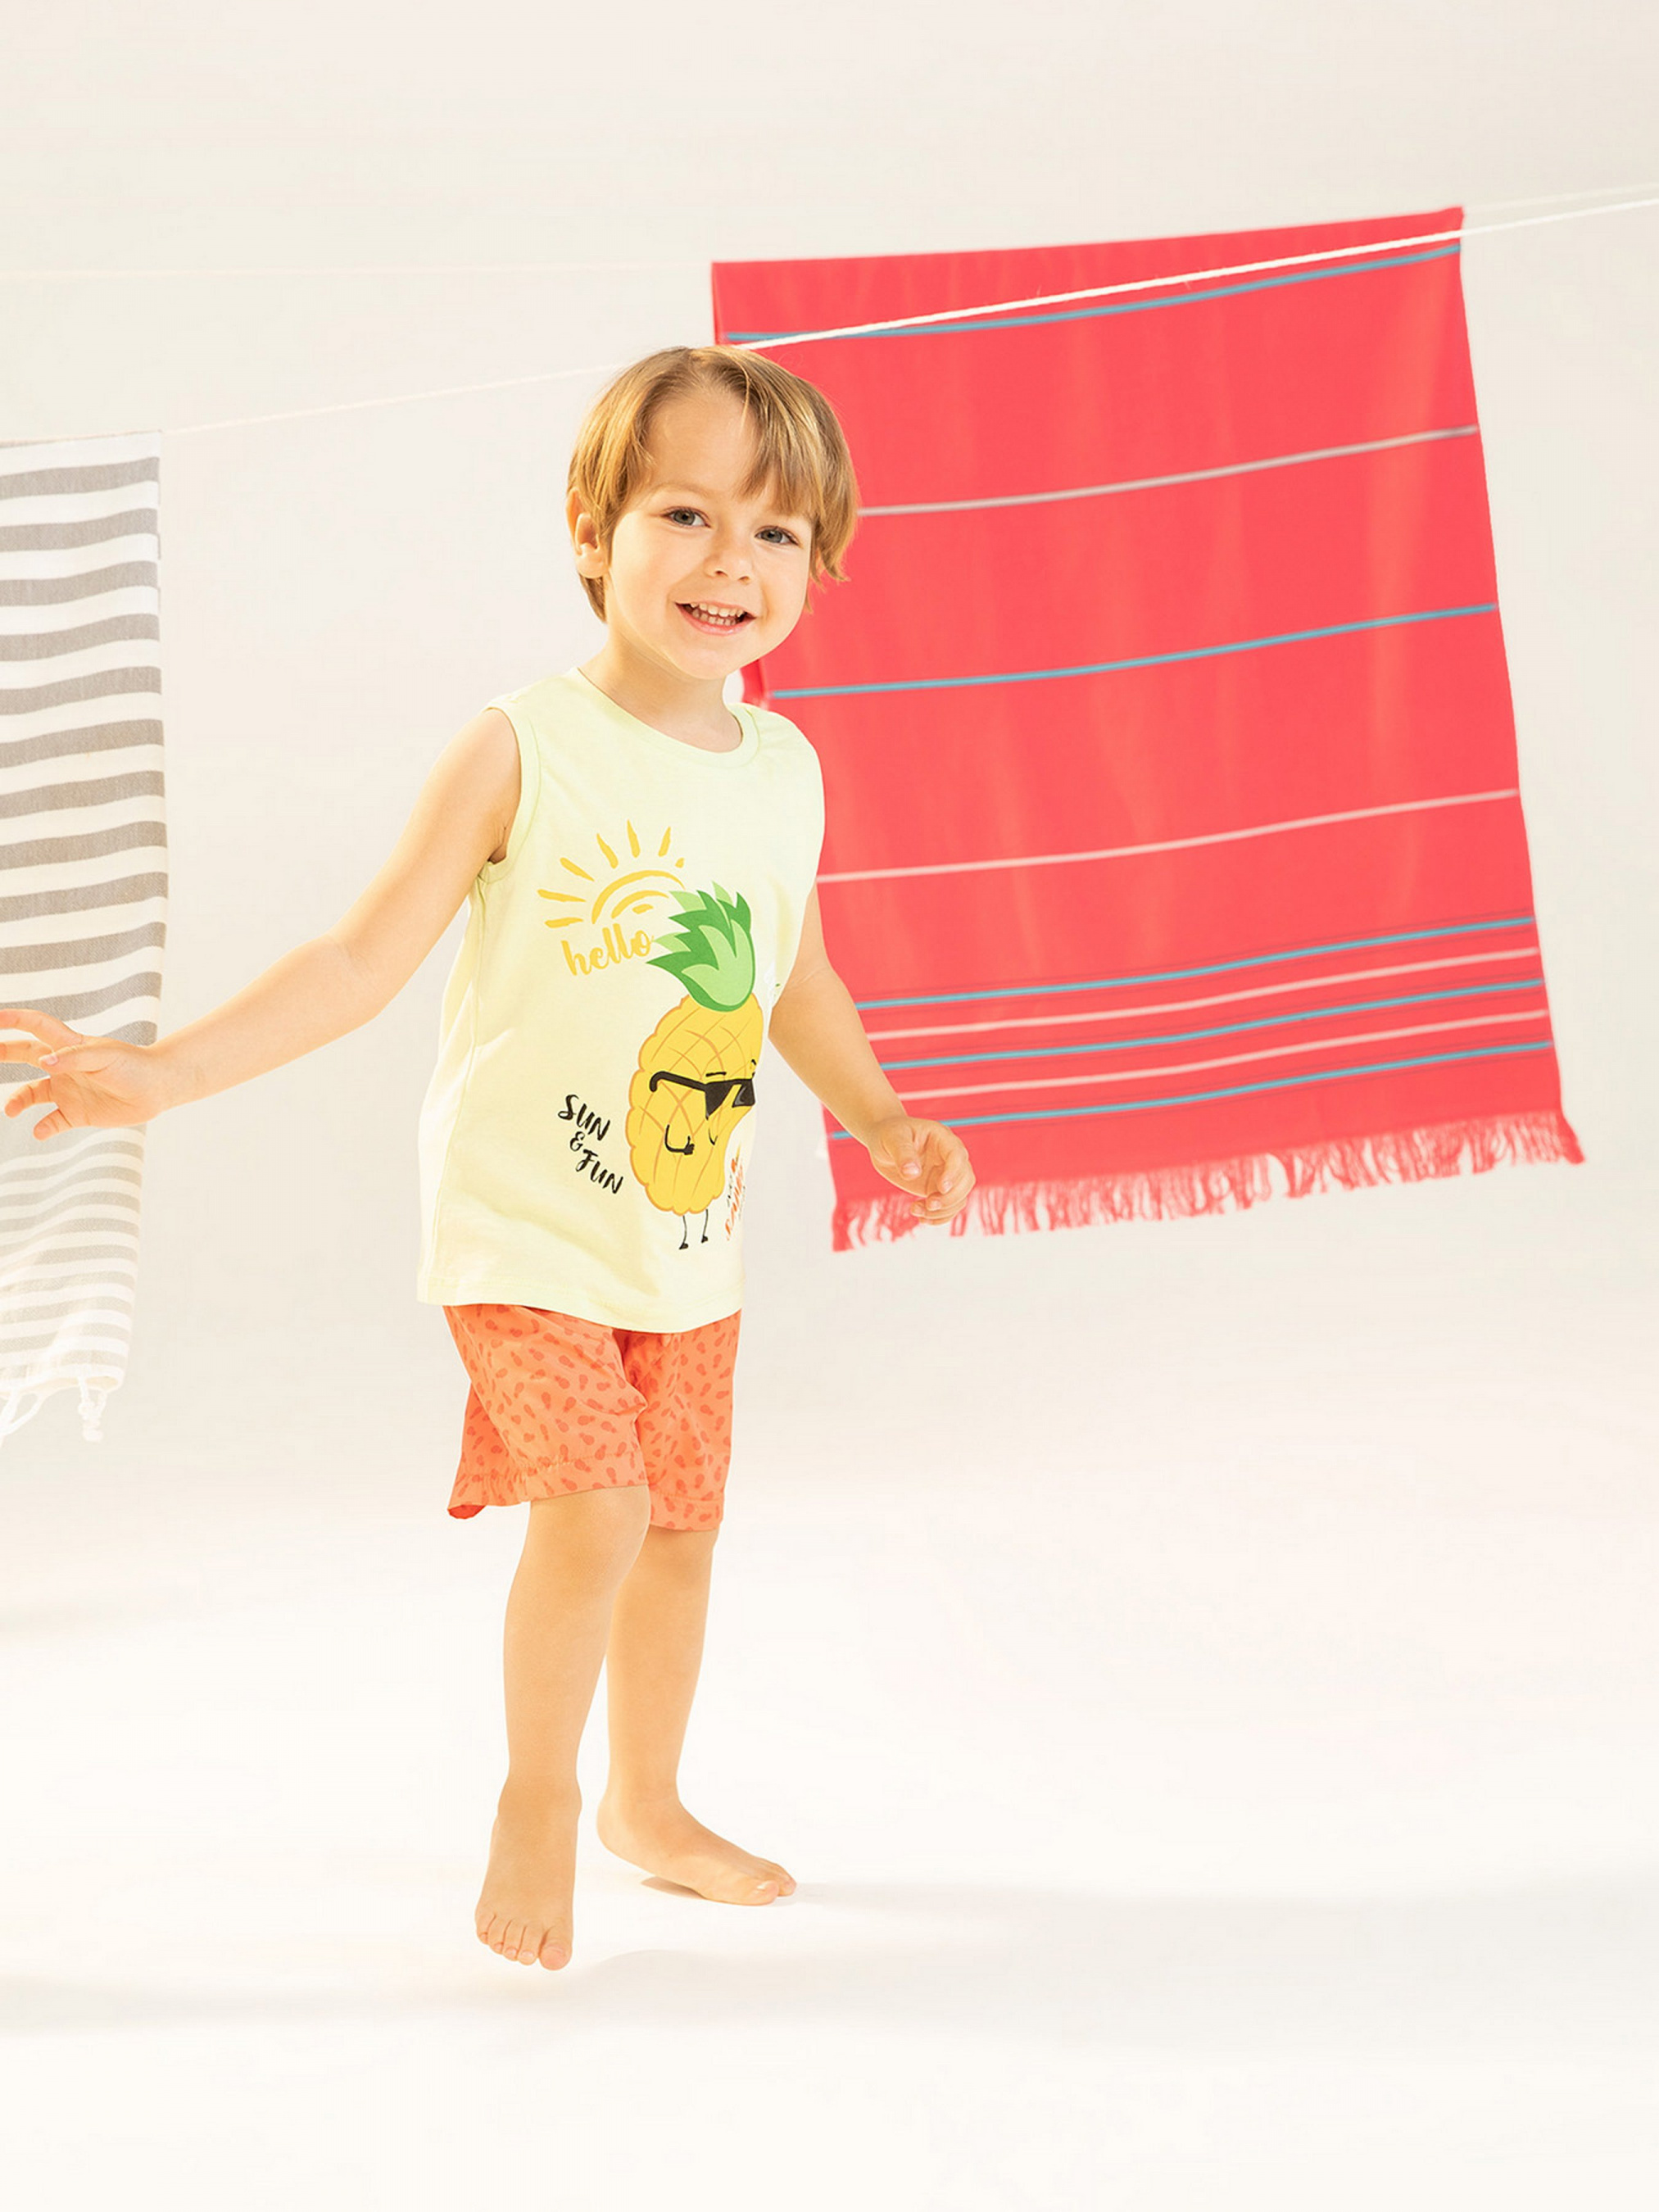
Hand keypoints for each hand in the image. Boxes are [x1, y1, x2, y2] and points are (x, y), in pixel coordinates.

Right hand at [0, 1009, 177, 1140]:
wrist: (159, 1089)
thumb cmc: (134, 1065)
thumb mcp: (104, 1056)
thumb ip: (74, 1058)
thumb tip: (44, 1062)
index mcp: (70, 1045)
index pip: (37, 1026)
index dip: (15, 1019)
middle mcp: (64, 1067)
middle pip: (26, 1055)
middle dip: (4, 1053)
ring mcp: (69, 1090)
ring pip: (33, 1093)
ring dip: (18, 1100)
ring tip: (11, 1110)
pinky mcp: (78, 1113)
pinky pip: (53, 1122)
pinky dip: (43, 1128)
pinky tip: (41, 1132)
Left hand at [864, 1114, 975, 1226]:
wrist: (883, 1144)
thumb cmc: (888, 1134)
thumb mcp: (892, 1139)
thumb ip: (903, 1154)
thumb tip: (912, 1173)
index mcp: (942, 1138)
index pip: (957, 1156)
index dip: (953, 1173)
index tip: (941, 1188)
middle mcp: (949, 1157)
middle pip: (966, 1179)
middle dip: (951, 1197)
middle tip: (928, 1204)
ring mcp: (945, 1174)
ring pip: (960, 1196)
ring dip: (943, 1210)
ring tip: (916, 1210)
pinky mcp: (937, 1189)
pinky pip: (949, 1206)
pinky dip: (939, 1217)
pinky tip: (922, 1218)